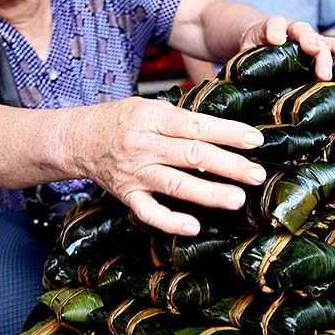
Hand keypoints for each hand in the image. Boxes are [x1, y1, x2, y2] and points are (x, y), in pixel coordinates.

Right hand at [72, 97, 265, 235]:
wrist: (77, 139)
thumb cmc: (120, 120)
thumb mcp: (149, 106)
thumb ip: (182, 118)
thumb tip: (225, 129)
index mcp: (152, 118)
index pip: (197, 125)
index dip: (228, 133)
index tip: (255, 140)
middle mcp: (143, 146)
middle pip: (192, 155)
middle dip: (229, 165)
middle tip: (257, 174)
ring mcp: (134, 173)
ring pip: (176, 185)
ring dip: (209, 193)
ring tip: (237, 199)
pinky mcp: (126, 195)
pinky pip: (149, 212)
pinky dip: (171, 222)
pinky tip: (194, 227)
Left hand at [240, 16, 334, 80]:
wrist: (261, 37)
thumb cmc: (254, 48)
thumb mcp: (243, 54)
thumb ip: (242, 64)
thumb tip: (235, 85)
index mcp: (270, 28)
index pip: (273, 24)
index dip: (275, 30)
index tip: (276, 40)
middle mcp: (292, 30)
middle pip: (303, 32)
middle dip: (310, 43)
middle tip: (313, 53)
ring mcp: (308, 38)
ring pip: (322, 39)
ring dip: (331, 52)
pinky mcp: (319, 48)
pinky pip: (334, 47)